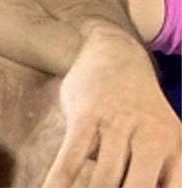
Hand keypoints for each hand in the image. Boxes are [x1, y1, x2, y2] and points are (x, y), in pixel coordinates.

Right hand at [43, 26, 180, 187]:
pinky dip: (59, 183)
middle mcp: (154, 138)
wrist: (114, 54)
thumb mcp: (162, 137)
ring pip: (103, 181)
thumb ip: (157, 173)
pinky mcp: (87, 117)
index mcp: (178, 148)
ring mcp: (119, 125)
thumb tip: (141, 187)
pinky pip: (71, 160)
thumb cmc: (138, 109)